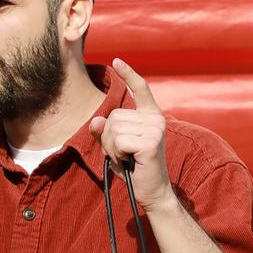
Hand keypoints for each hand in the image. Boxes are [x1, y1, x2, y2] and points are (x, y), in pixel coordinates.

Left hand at [89, 58, 174, 211]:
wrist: (151, 192)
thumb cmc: (134, 168)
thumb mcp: (116, 147)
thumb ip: (105, 132)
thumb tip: (96, 121)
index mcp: (150, 116)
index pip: (141, 89)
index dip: (128, 74)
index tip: (116, 60)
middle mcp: (156, 118)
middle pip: (114, 116)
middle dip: (110, 138)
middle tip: (124, 154)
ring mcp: (155, 129)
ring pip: (114, 129)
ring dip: (113, 148)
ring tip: (128, 158)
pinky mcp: (151, 142)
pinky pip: (118, 141)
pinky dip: (118, 154)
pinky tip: (131, 162)